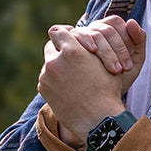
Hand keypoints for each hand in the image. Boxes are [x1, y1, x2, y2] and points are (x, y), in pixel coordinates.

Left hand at [38, 26, 127, 145]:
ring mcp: (46, 76)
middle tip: (70, 56)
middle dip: (59, 49)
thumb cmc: (107, 90)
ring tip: (72, 75)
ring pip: (48, 63)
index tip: (70, 37)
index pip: (58, 31)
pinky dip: (55, 80)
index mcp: (72, 50)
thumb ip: (92, 47)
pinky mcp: (43, 89)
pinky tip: (68, 87)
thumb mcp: (106, 62)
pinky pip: (46, 78)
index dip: (64, 33)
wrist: (97, 119)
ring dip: (57, 65)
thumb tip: (88, 39)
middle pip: (51, 45)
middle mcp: (55, 61)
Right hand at [71, 16, 145, 93]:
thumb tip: (132, 22)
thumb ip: (138, 41)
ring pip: (92, 34)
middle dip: (118, 49)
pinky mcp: (68, 44)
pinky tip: (93, 53)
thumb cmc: (119, 79)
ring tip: (114, 70)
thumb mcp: (133, 62)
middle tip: (124, 69)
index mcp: (109, 30)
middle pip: (105, 29)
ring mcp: (79, 36)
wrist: (101, 100)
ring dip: (106, 51)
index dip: (125, 38)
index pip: (115, 23)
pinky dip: (86, 42)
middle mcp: (93, 30)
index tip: (130, 60)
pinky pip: (75, 36)